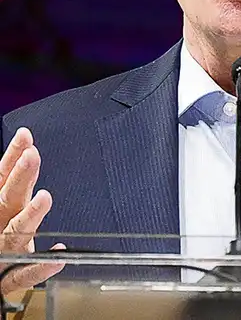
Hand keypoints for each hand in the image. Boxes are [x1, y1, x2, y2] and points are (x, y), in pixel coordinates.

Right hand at [0, 128, 63, 295]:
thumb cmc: (0, 245)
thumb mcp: (6, 212)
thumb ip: (15, 187)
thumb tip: (27, 151)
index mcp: (0, 211)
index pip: (4, 179)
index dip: (13, 157)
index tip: (25, 136)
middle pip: (9, 199)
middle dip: (20, 177)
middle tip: (31, 155)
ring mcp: (3, 254)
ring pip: (16, 233)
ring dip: (31, 215)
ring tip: (45, 197)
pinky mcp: (6, 281)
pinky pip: (23, 276)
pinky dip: (40, 268)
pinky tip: (57, 257)